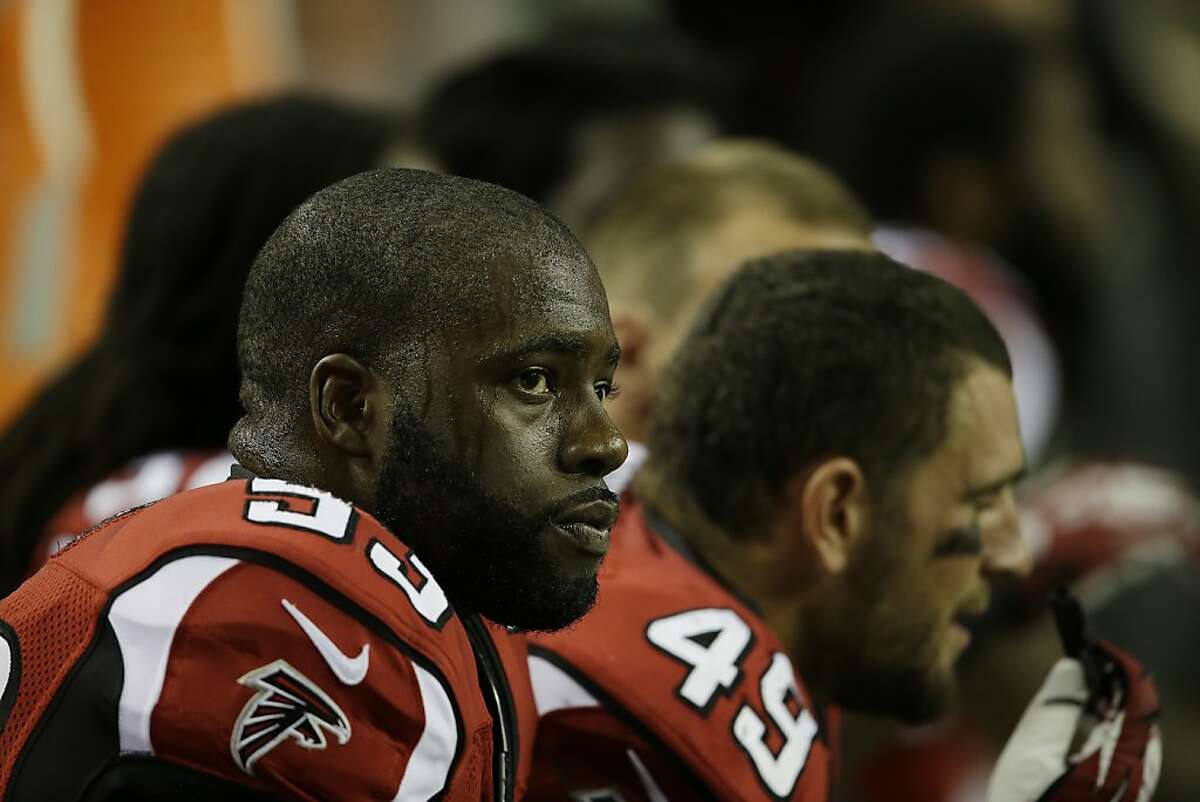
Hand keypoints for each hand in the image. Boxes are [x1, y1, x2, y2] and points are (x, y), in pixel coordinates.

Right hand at [987, 642, 1160, 801]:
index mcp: (1121, 760)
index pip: (1137, 698)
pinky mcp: (1123, 798)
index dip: (1119, 666)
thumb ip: (1056, 707)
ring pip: (1137, 736)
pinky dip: (1109, 733)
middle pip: (1141, 716)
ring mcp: (1133, 790)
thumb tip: (1071, 669)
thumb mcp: (1032, 752)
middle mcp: (1138, 775)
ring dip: (1113, 709)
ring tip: (1079, 693)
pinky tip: (1081, 732)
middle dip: (1115, 685)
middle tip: (1082, 666)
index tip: (1092, 647)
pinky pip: (1128, 757)